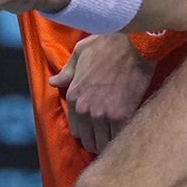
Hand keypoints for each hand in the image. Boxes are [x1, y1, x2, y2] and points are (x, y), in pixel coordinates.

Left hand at [48, 34, 153, 153]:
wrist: (134, 44)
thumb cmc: (107, 44)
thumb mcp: (80, 52)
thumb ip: (67, 71)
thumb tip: (53, 81)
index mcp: (73, 95)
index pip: (75, 129)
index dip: (85, 130)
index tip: (94, 128)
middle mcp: (85, 109)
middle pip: (88, 140)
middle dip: (96, 139)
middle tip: (105, 135)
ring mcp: (103, 114)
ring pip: (103, 142)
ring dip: (108, 141)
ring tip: (115, 137)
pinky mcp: (122, 115)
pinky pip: (118, 137)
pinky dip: (121, 137)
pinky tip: (125, 132)